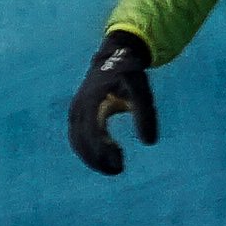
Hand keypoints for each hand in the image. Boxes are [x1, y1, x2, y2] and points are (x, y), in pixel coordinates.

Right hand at [68, 30, 159, 174]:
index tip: (118, 164)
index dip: (101, 152)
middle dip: (96, 160)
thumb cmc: (129, 73)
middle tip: (118, 170)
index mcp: (90, 101)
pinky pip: (79, 138)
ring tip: (116, 166)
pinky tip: (110, 154)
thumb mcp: (141, 90)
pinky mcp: (79, 115)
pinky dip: (91, 150)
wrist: (115, 56)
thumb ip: (145, 115)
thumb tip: (149, 143)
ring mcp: (76, 111)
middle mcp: (79, 107)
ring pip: (77, 142)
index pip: (90, 133)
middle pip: (80, 142)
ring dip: (93, 158)